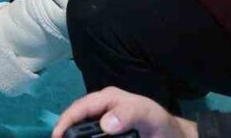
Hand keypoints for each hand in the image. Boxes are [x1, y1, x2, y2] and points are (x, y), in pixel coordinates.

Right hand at [52, 88, 198, 137]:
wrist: (173, 136)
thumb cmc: (160, 123)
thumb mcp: (147, 114)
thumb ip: (129, 114)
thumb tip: (105, 124)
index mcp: (108, 98)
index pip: (81, 107)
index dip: (66, 120)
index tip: (57, 136)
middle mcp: (101, 108)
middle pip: (77, 118)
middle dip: (66, 130)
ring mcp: (103, 121)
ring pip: (82, 126)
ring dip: (75, 135)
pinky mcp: (106, 132)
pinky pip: (92, 135)